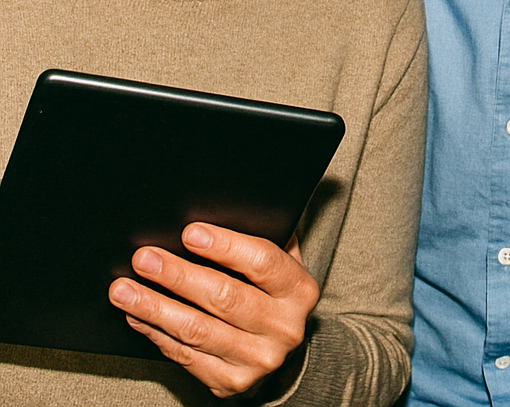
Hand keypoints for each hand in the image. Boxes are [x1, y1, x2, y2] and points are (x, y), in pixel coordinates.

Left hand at [109, 223, 319, 397]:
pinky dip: (156, 333)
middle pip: (225, 297)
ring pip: (197, 330)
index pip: (263, 262)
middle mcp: (284, 327)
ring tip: (124, 289)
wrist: (277, 347)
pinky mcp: (231, 383)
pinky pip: (185, 356)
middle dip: (178, 276)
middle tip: (144, 259)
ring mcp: (258, 359)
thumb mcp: (280, 260)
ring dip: (155, 307)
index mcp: (299, 290)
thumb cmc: (271, 291)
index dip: (225, 246)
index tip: (190, 232)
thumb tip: (216, 210)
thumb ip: (260, 237)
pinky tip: (137, 315)